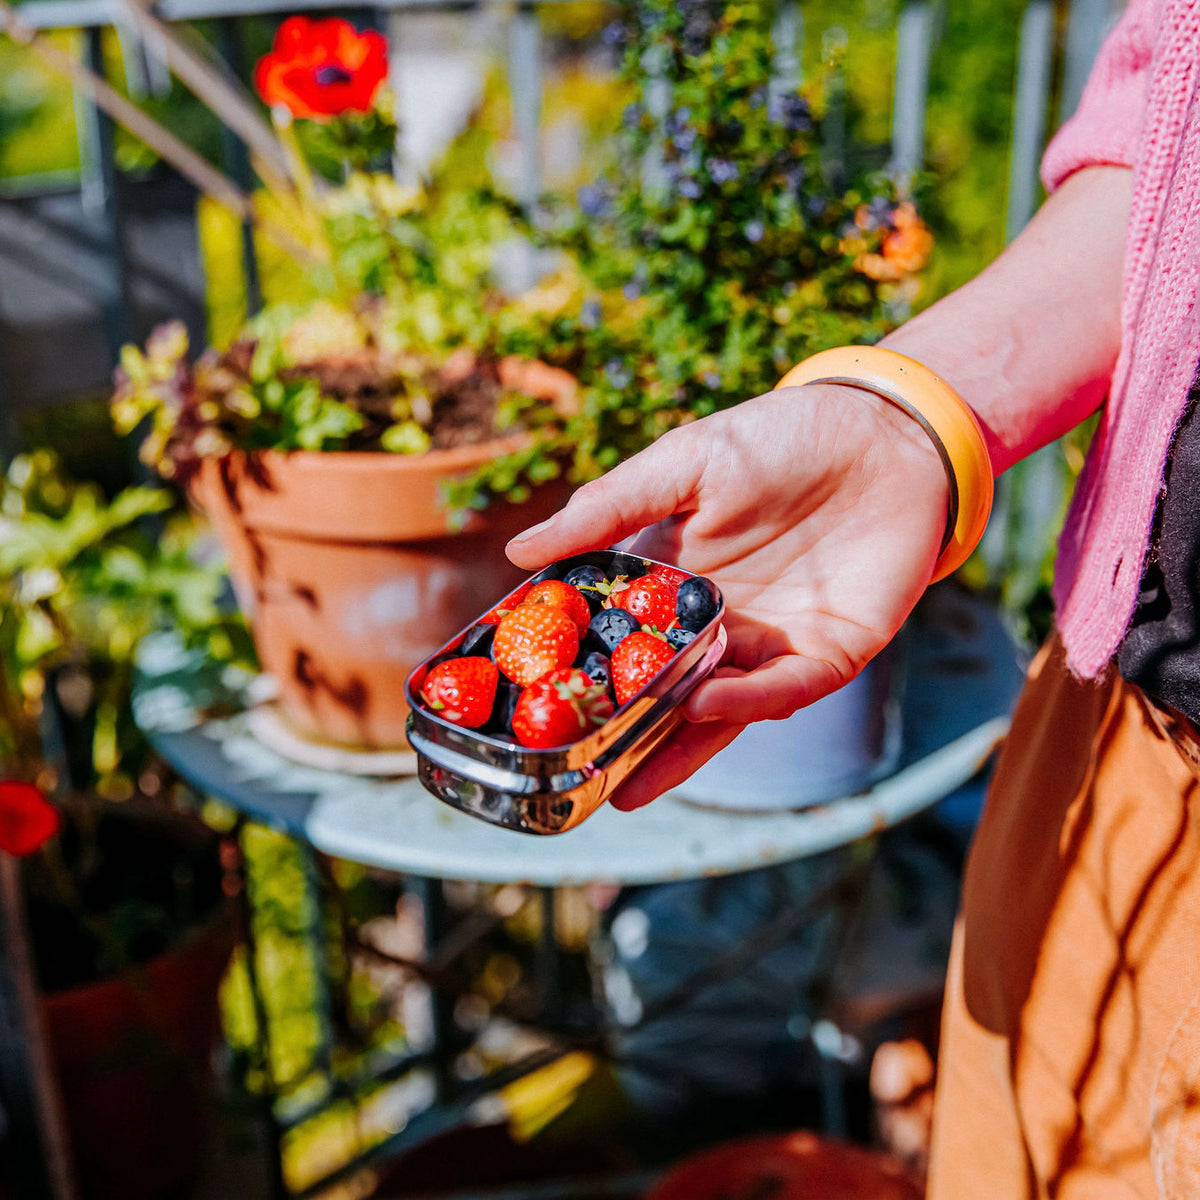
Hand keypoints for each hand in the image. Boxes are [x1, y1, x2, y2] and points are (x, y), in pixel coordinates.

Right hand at [507, 384, 948, 808]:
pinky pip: (784, 689)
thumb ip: (607, 510)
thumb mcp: (682, 465)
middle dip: (627, 741)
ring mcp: (774, 644)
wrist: (885, 431)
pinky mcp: (829, 652)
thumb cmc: (778, 439)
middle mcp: (721, 625)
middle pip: (667, 694)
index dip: (586, 678)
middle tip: (578, 781)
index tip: (537, 709)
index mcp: (678, 586)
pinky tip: (704, 702)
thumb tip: (519, 552)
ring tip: (628, 783)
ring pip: (721, 712)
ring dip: (679, 748)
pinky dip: (748, 701)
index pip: (624, 644)